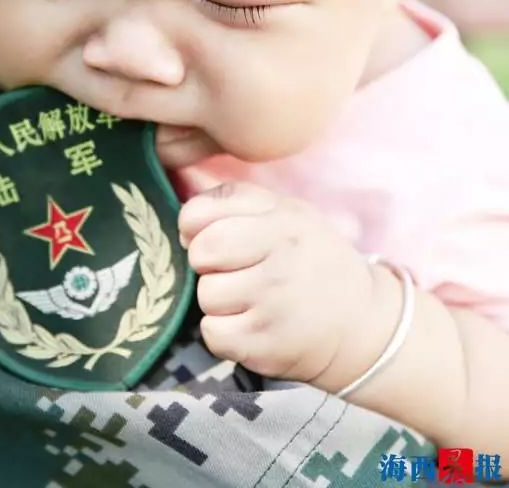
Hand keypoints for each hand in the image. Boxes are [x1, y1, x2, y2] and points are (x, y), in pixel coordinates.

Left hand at [178, 180, 373, 382]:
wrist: (360, 322)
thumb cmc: (310, 260)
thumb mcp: (286, 213)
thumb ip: (236, 201)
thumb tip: (184, 223)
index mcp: (282, 217)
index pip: (200, 213)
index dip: (195, 227)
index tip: (212, 238)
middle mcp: (281, 255)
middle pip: (201, 252)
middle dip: (206, 263)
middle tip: (231, 270)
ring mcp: (275, 301)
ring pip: (206, 295)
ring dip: (218, 301)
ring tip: (248, 299)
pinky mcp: (267, 343)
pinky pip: (212, 333)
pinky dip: (223, 332)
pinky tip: (250, 324)